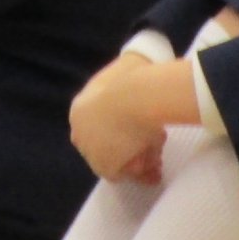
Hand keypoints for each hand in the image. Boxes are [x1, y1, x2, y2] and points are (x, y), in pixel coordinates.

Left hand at [68, 54, 172, 184]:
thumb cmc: (134, 78)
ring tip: (158, 157)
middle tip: (154, 147)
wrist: (137, 96)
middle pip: (107, 144)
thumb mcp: (129, 64)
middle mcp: (80, 132)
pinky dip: (139, 174)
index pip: (99, 124)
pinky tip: (155, 168)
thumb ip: (129, 70)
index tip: (141, 129)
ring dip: (137, 161)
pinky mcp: (103, 167)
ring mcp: (90, 151)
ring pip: (117, 160)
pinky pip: (124, 175)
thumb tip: (139, 66)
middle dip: (130, 148)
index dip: (121, 129)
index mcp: (80, 109)